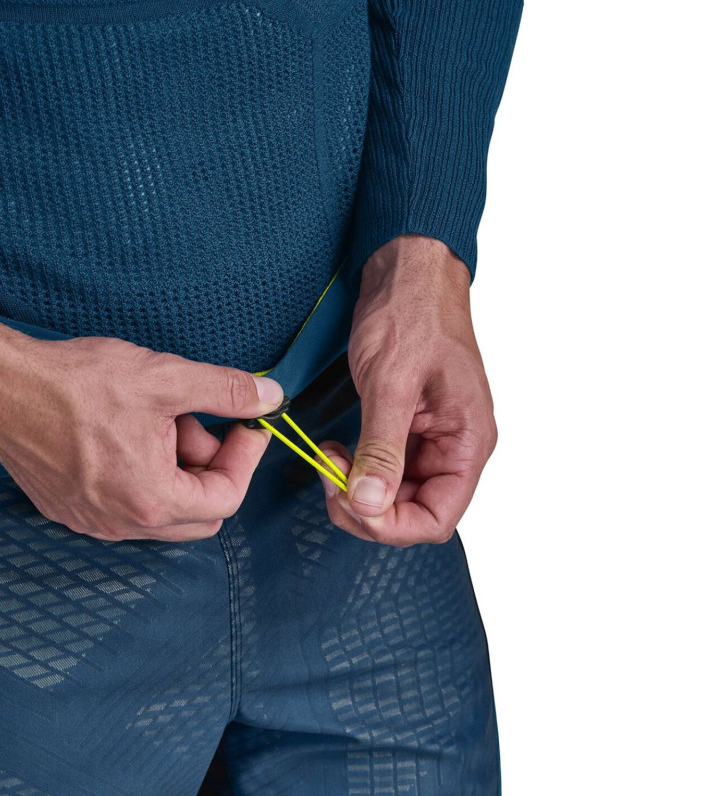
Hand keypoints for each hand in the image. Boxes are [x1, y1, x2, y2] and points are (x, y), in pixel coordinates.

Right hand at [0, 313, 283, 541]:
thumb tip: (270, 397)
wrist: (3, 385)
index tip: (247, 424)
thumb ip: (226, 391)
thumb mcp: (166, 378)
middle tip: (193, 420)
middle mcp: (121, 525)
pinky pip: (124, 506)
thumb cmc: (78, 383)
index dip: (245, 458)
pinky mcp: (68, 509)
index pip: (226, 499)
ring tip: (152, 418)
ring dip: (173, 469)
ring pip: (160, 510)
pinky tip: (123, 432)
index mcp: (152, 501)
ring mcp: (91, 522)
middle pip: (197, 514)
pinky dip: (139, 475)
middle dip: (208, 466)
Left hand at [317, 235, 496, 545]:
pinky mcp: (408, 427)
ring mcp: (431, 439)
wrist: (407, 270)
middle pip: (413, 512)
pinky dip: (357, 467)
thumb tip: (371, 503)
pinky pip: (385, 467)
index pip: (437, 519)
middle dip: (367, 506)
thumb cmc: (411, 313)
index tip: (349, 501)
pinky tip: (336, 449)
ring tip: (329, 458)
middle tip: (329, 476)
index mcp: (467, 442)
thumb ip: (382, 447)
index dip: (391, 525)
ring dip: (357, 488)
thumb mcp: (391, 382)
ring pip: (395, 494)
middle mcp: (455, 448)